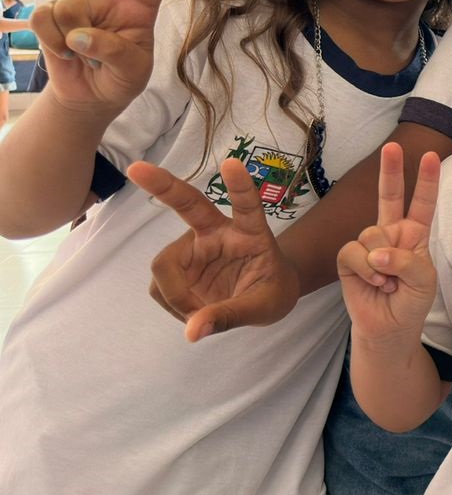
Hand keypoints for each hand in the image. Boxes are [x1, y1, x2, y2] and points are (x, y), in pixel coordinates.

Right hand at [31, 0, 181, 118]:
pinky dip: (52, 40)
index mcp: (138, 10)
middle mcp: (107, 0)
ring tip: (82, 55)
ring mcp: (77, 6)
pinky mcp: (50, 18)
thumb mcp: (131, 71)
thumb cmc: (121, 80)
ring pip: (68, 6)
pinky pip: (45, 19)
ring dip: (71, 38)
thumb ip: (112, 51)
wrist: (90, 97)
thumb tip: (79, 35)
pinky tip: (63, 53)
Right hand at [133, 157, 301, 341]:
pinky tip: (193, 312)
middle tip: (136, 168)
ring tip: (203, 315)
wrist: (266, 296)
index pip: (247, 206)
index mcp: (251, 233)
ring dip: (177, 296)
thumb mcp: (263, 308)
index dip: (240, 186)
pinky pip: (160, 286)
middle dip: (163, 186)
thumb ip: (229, 316)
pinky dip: (173, 304)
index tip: (232, 163)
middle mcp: (218, 232)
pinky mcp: (178, 264)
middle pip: (188, 204)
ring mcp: (194, 246)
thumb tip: (192, 332)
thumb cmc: (272, 292)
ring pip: (165, 265)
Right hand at [338, 143, 440, 342]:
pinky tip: (375, 283)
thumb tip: (377, 252)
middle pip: (390, 196)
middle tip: (392, 146)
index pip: (422, 203)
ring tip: (389, 282)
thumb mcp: (424, 282)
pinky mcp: (349, 259)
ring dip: (382, 263)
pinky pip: (354, 252)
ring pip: (372, 234)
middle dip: (391, 170)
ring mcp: (369, 244)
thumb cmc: (411, 302)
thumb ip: (408, 261)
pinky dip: (367, 269)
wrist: (389, 328)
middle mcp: (391, 233)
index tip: (431, 156)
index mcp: (415, 234)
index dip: (427, 180)